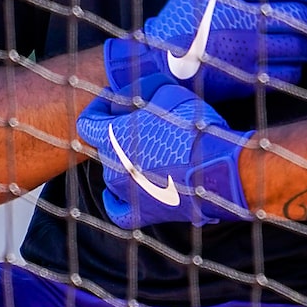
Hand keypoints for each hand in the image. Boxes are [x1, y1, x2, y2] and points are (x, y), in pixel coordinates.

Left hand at [77, 80, 249, 228]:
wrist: (218, 169)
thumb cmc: (195, 129)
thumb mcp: (168, 94)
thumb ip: (144, 93)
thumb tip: (139, 96)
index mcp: (112, 136)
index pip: (87, 122)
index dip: (99, 110)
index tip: (113, 104)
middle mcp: (112, 165)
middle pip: (105, 147)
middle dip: (120, 134)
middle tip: (145, 126)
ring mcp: (124, 192)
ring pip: (114, 174)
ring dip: (127, 163)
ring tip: (151, 155)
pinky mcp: (140, 213)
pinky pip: (118, 210)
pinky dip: (117, 201)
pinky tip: (120, 195)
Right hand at [103, 0, 306, 103]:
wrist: (158, 65)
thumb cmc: (180, 18)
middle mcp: (241, 19)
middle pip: (300, 16)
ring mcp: (246, 51)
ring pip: (299, 46)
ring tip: (301, 41)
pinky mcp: (247, 80)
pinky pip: (289, 74)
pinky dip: (295, 68)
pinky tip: (286, 63)